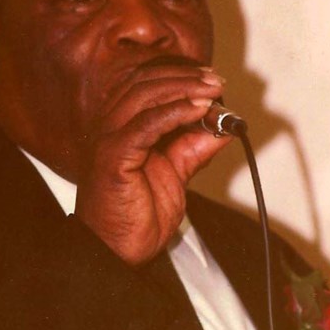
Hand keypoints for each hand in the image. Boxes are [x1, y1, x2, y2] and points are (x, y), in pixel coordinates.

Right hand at [74, 64, 231, 265]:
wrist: (117, 253)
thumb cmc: (135, 217)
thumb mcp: (175, 176)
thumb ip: (192, 149)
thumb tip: (220, 127)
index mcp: (120, 127)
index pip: (145, 84)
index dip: (179, 76)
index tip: (212, 80)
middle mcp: (110, 128)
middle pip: (144, 83)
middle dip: (185, 77)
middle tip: (216, 81)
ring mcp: (108, 140)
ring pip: (144, 96)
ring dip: (183, 88)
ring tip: (211, 91)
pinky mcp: (112, 157)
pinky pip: (146, 124)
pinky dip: (175, 111)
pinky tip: (198, 109)